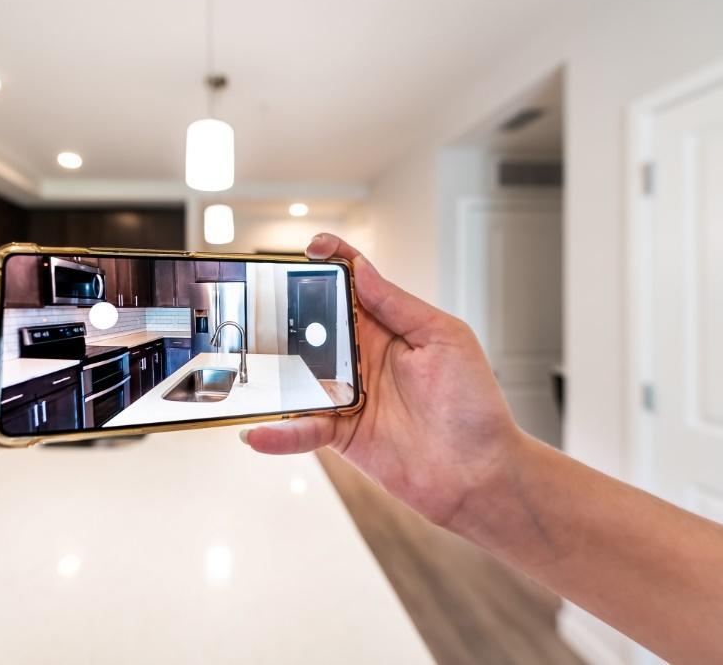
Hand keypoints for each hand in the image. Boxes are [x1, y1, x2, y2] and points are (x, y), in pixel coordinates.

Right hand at [242, 233, 524, 527]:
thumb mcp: (445, 340)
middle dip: (285, 310)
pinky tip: (257, 432)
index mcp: (390, 327)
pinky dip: (280, 432)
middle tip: (257, 302)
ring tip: (241, 361)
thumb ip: (399, 305)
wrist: (481, 474)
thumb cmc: (475, 406)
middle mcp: (363, 357)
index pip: (354, 284)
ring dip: (271, 369)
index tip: (311, 248)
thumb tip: (362, 270)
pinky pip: (303, 427)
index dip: (332, 261)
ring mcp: (348, 394)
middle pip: (315, 324)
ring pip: (298, 375)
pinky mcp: (341, 433)